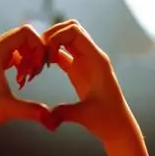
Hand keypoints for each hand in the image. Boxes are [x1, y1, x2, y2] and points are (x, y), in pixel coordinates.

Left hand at [0, 26, 54, 155]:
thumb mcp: (8, 110)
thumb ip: (33, 111)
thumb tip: (53, 122)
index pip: (25, 32)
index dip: (39, 46)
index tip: (40, 67)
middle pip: (22, 37)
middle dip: (35, 53)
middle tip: (34, 75)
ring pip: (16, 46)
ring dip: (28, 59)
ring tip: (26, 80)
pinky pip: (9, 54)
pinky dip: (19, 63)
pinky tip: (19, 81)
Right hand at [45, 21, 134, 138]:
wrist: (117, 127)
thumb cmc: (107, 121)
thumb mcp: (85, 116)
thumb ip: (64, 113)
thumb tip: (46, 117)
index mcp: (97, 60)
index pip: (75, 31)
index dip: (56, 37)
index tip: (46, 56)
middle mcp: (92, 56)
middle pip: (69, 28)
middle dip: (50, 36)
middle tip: (37, 56)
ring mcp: (86, 62)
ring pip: (65, 39)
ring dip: (49, 45)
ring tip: (37, 63)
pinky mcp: (79, 70)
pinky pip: (63, 53)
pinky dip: (50, 55)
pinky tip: (40, 69)